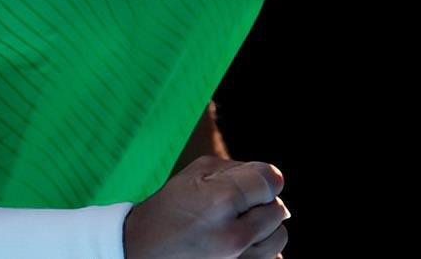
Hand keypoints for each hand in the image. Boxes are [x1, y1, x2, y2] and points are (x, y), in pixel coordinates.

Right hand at [123, 155, 289, 258]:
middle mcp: (234, 236)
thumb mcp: (195, 174)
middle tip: (238, 206)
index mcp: (221, 201)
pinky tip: (239, 246)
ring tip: (239, 226)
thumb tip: (273, 179)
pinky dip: (260, 251)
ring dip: (264, 229)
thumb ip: (239, 169)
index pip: (270, 181)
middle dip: (261, 203)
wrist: (140, 254)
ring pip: (279, 238)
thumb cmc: (169, 208)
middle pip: (278, 209)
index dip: (265, 177)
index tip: (254, 182)